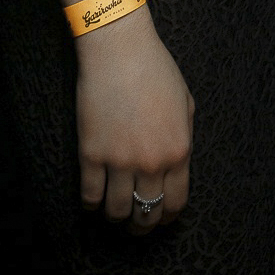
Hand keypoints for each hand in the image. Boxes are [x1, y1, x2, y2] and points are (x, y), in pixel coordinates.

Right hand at [74, 6, 193, 235]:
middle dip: (143, 225)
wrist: (120, 49)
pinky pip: (89, 197)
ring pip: (117, 211)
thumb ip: (182, 138)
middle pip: (147, 213)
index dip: (167, 217)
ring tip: (113, 211)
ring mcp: (120, 160)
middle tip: (136, 224)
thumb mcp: (185, 103)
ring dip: (116, 217)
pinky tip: (93, 199)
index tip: (160, 218)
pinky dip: (91, 205)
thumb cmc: (155, 69)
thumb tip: (176, 164)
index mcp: (178, 151)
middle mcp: (151, 162)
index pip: (176, 203)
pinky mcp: (91, 154)